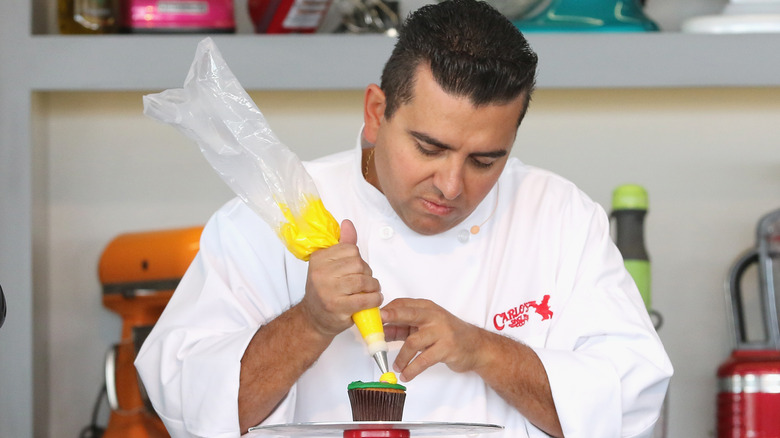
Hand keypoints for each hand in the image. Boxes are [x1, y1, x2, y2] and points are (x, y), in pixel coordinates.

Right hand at [299, 219, 381, 336]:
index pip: (350, 249)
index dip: (358, 259)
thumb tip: (348, 223)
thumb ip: (342, 244)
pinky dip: (374, 299)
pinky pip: (364, 299)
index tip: (356, 269)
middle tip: (365, 282)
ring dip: (373, 286)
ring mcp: (328, 291)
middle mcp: (320, 273)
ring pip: (363, 280)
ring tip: (371, 291)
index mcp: (318, 259)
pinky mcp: (337, 307)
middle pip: (358, 264)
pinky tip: (373, 299)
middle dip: (367, 273)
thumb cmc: (325, 290)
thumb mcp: (329, 265)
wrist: (314, 318)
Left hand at [381, 298, 484, 381]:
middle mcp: (433, 316)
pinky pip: (424, 360)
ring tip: (396, 367)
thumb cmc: (448, 334)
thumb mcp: (426, 327)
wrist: (476, 346)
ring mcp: (441, 331)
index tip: (373, 320)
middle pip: (408, 313)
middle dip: (391, 317)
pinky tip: (406, 375)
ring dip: (401, 357)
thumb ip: (404, 328)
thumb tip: (381, 333)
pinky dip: (412, 369)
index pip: (402, 304)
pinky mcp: (447, 348)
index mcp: (427, 307)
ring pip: (413, 342)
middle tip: (377, 328)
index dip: (386, 311)